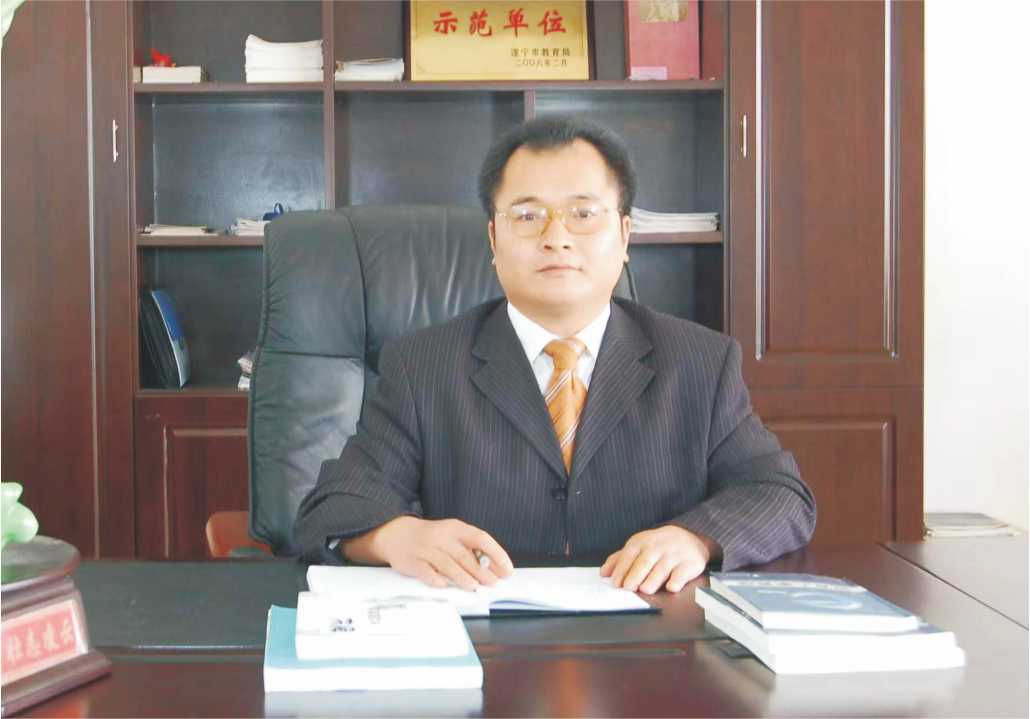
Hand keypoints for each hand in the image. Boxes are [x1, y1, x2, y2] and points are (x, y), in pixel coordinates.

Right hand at [345, 516, 513, 590]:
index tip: (506, 569)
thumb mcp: (452, 536)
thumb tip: (493, 569)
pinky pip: (425, 571)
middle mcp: (442, 537)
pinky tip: (443, 585)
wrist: (397, 534)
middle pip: (465, 555)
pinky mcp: (412, 561)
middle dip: (481, 571)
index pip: (481, 538)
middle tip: (493, 583)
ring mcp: (426, 549)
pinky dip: (435, 579)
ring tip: (474, 587)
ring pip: (447, 564)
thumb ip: (470, 551)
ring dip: (462, 577)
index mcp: (456, 528)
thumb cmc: (432, 538)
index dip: (496, 554)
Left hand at [600, 526, 718, 593]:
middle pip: (645, 561)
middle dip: (635, 575)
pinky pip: (682, 573)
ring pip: (662, 568)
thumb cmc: (659, 545)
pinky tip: (671, 587)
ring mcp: (674, 555)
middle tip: (628, 588)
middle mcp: (658, 547)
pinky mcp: (689, 564)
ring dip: (653, 579)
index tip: (616, 582)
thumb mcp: (639, 546)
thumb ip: (620, 559)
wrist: (689, 536)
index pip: (630, 555)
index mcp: (643, 542)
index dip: (622, 569)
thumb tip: (603, 573)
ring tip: (645, 590)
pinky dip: (676, 581)